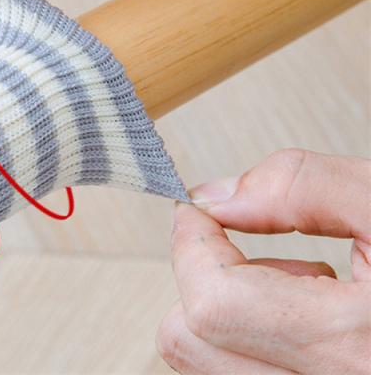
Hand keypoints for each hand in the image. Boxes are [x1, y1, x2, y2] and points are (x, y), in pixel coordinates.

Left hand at [158, 149, 370, 373]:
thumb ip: (304, 188)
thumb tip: (217, 196)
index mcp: (352, 346)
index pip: (210, 303)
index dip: (191, 242)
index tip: (198, 209)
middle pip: (191, 342)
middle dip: (202, 275)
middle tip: (246, 241)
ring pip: (209, 363)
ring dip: (227, 308)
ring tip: (296, 279)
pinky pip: (241, 371)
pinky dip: (252, 334)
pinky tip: (306, 310)